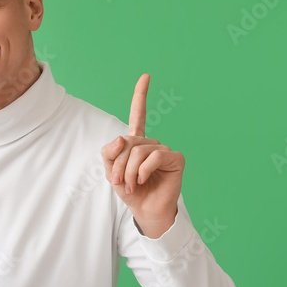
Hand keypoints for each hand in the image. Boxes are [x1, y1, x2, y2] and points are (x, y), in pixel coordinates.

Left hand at [100, 73, 184, 237]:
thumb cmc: (130, 191)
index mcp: (137, 143)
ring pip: (140, 150)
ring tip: (132, 185)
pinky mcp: (176, 159)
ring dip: (130, 170)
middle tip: (121, 182)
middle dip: (120, 164)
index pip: (139, 115)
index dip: (141, 96)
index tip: (146, 76)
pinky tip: (143, 179)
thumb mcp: (111, 172)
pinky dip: (144, 169)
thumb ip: (110, 153)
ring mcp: (164, 150)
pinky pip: (155, 156)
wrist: (145, 211)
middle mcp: (152, 144)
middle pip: (129, 142)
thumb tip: (121, 137)